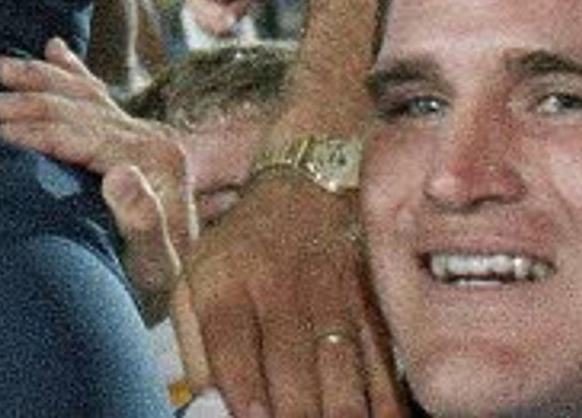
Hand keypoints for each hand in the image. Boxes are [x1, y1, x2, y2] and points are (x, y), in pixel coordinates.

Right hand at [0, 39, 195, 300]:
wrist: (191, 284)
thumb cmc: (166, 284)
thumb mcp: (158, 265)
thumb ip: (144, 220)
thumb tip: (120, 173)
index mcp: (155, 160)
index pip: (85, 136)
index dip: (41, 130)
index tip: (1, 130)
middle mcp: (153, 139)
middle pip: (81, 109)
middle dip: (33, 101)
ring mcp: (145, 135)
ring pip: (85, 94)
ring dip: (43, 79)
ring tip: (3, 66)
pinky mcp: (136, 140)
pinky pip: (99, 95)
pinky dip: (73, 71)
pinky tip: (53, 49)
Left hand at [175, 163, 399, 417]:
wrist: (306, 187)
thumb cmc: (242, 252)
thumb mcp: (196, 281)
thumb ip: (195, 348)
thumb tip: (207, 408)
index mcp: (226, 284)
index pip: (232, 343)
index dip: (244, 389)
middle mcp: (280, 288)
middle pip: (292, 365)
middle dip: (296, 415)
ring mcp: (333, 295)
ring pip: (342, 371)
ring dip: (341, 413)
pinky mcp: (375, 304)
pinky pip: (385, 364)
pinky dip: (387, 402)